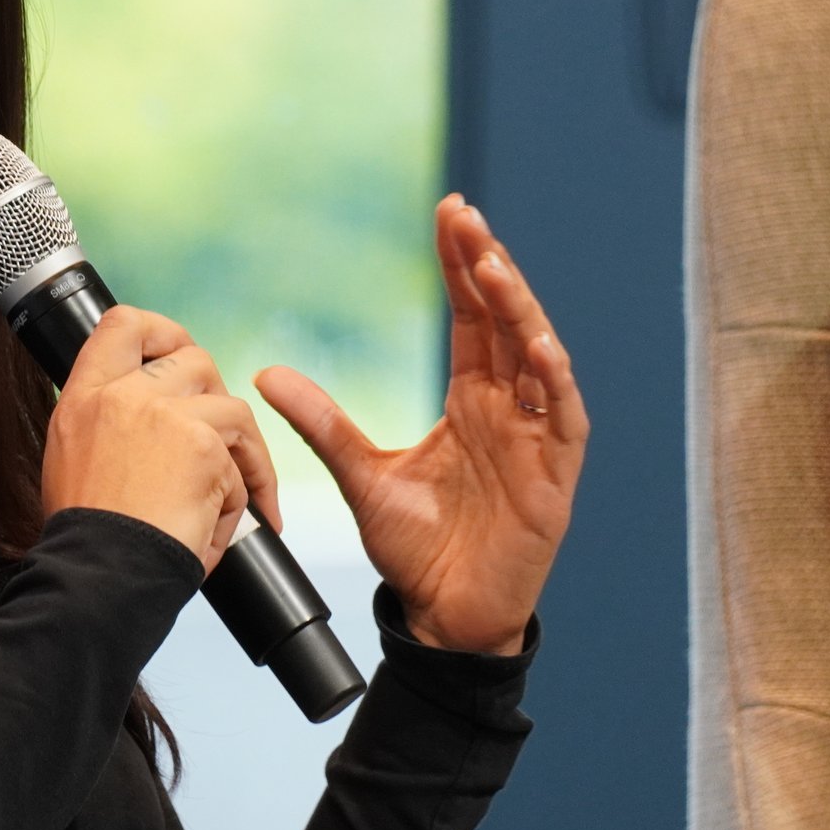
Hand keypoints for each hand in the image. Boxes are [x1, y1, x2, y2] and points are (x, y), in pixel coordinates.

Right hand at [41, 306, 282, 571]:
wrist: (99, 578)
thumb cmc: (89, 540)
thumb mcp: (72, 462)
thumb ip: (109, 422)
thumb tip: (152, 411)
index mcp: (84, 397)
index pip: (123, 325)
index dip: (162, 332)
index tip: (177, 356)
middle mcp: (123, 395)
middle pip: (195, 360)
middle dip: (216, 401)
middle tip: (218, 446)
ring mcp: (165, 415)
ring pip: (231, 410)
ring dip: (240, 457)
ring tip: (226, 502)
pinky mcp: (203, 445)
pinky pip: (243, 463)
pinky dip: (243, 498)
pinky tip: (217, 529)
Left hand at [255, 196, 584, 654]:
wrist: (442, 617)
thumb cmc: (416, 549)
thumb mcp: (360, 476)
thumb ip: (322, 423)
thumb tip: (266, 373)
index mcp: (471, 399)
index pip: (473, 316)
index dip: (463, 265)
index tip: (449, 212)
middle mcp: (508, 408)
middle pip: (506, 321)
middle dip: (489, 267)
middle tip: (466, 218)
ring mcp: (536, 439)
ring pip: (539, 358)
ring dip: (521, 310)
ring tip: (494, 267)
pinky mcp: (554, 478)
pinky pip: (564, 419)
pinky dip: (554, 382)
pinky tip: (539, 348)